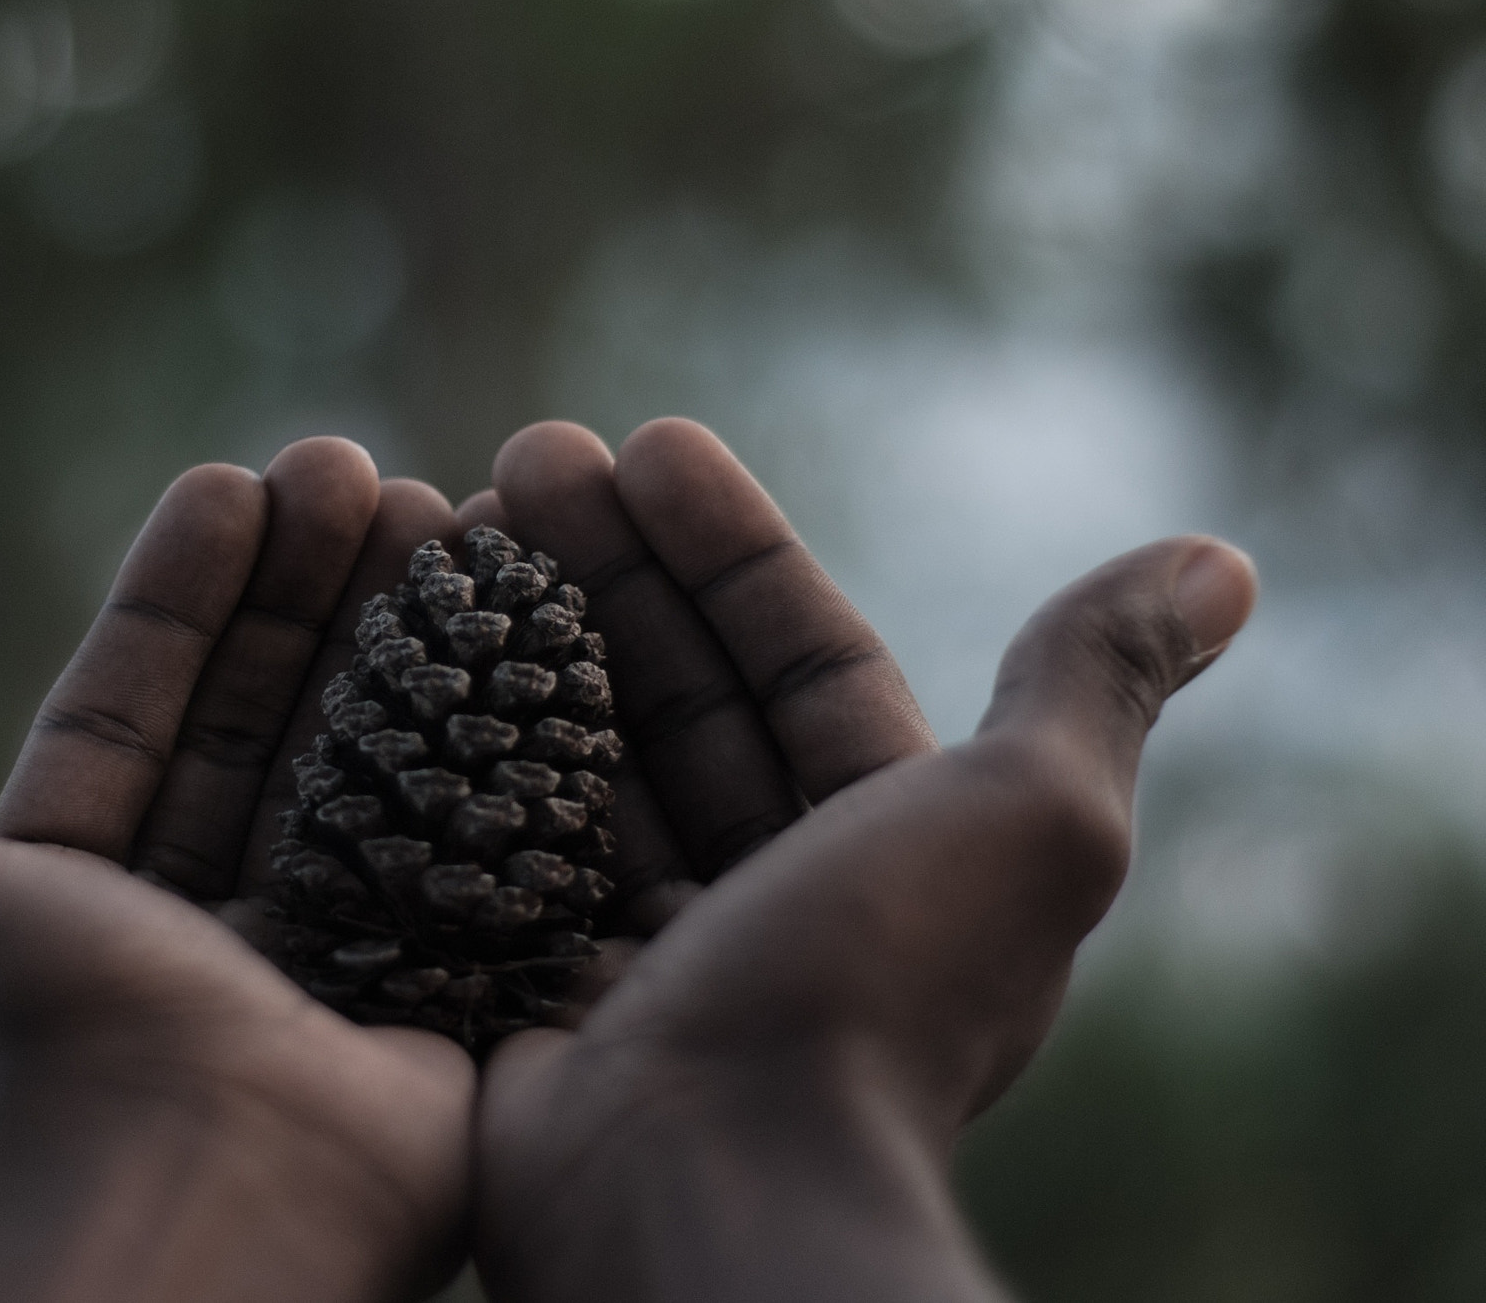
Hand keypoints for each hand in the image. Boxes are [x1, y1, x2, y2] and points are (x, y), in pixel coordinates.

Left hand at [0, 440, 474, 1302]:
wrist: (185, 1171)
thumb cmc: (3, 1029)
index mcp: (72, 923)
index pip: (130, 723)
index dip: (181, 597)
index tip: (236, 479)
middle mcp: (206, 950)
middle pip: (263, 730)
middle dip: (305, 592)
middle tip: (356, 469)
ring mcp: (339, 972)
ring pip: (375, 770)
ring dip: (402, 630)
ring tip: (447, 504)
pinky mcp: (454, 993)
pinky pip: (476, 836)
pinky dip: (498, 727)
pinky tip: (515, 611)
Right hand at [468, 420, 1256, 1302]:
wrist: (709, 1184)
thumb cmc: (875, 990)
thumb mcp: (1030, 821)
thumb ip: (1094, 685)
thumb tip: (1224, 562)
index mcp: (885, 849)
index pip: (803, 661)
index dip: (733, 548)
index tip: (647, 444)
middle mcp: (766, 895)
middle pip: (678, 693)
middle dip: (607, 568)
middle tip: (522, 460)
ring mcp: (640, 941)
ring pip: (575, 756)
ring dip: (521, 638)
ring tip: (447, 524)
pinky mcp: (529, 981)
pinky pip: (491, 836)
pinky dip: (455, 746)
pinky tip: (404, 650)